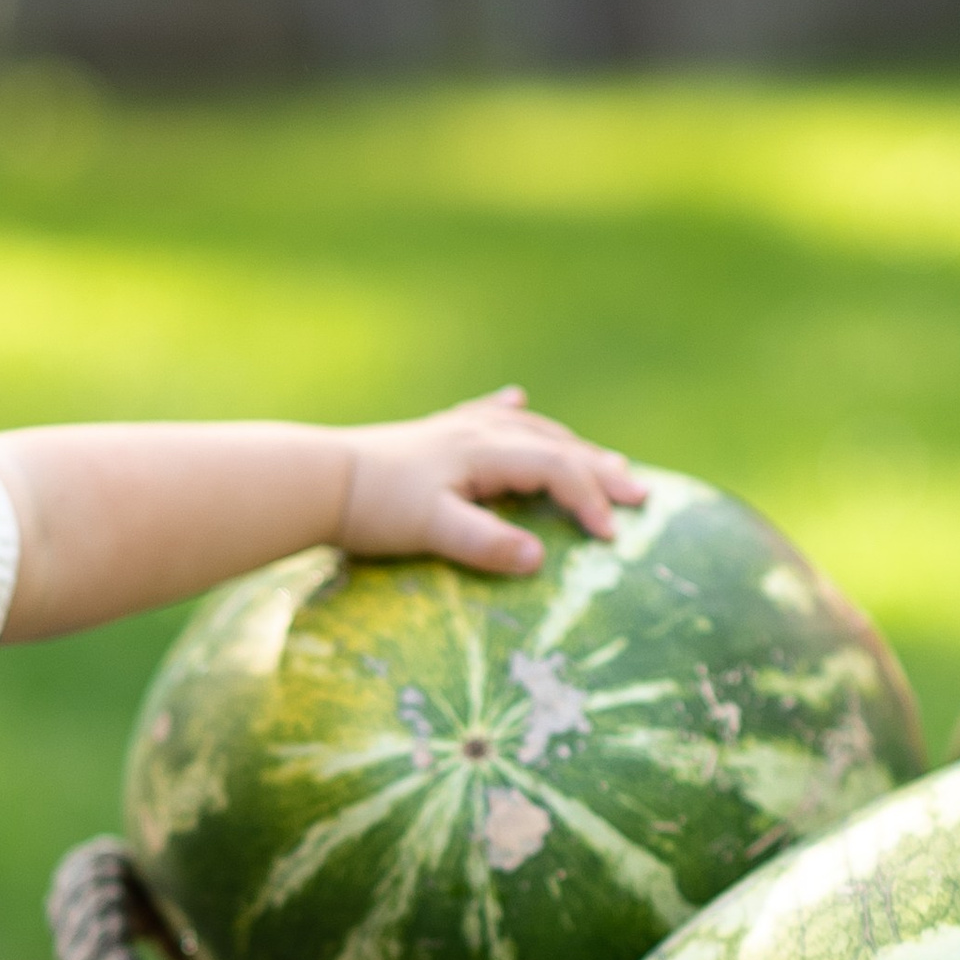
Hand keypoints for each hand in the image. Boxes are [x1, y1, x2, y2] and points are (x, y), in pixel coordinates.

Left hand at [338, 389, 643, 577]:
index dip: (591, 501)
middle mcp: (480, 432)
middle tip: (642, 496)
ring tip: (605, 462)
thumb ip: (484, 544)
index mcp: (487, 452)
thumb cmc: (374, 508)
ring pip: (530, 431)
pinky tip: (517, 399)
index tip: (613, 539)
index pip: (559, 470)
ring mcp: (457, 429)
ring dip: (571, 446)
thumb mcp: (431, 530)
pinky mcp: (434, 436)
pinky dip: (508, 411)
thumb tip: (538, 560)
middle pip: (557, 445)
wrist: (317, 480)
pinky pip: (484, 415)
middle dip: (602, 471)